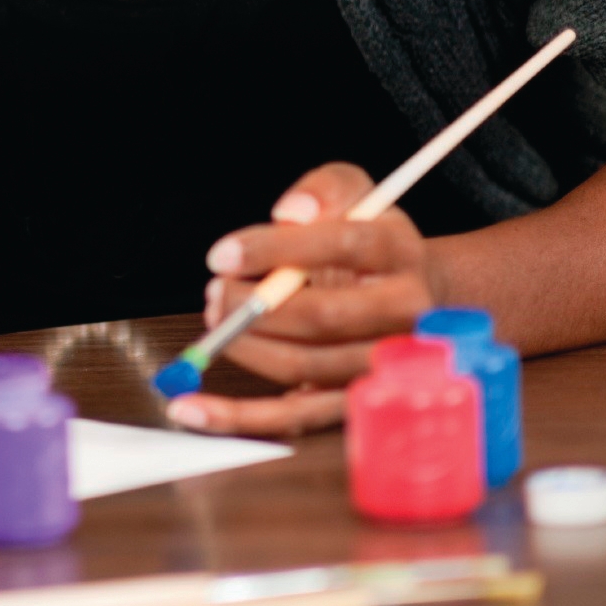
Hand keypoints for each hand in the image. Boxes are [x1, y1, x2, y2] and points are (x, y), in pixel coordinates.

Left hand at [164, 162, 437, 436]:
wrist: (413, 294)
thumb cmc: (370, 243)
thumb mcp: (356, 195)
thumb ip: (325, 188)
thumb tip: (290, 212)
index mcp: (401, 254)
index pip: (342, 245)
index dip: (275, 249)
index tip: (221, 254)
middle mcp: (405, 314)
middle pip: (323, 315)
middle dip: (253, 305)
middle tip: (215, 291)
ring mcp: (383, 364)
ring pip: (304, 365)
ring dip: (244, 346)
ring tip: (216, 320)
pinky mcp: (355, 402)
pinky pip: (295, 417)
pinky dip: (239, 416)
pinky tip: (192, 407)